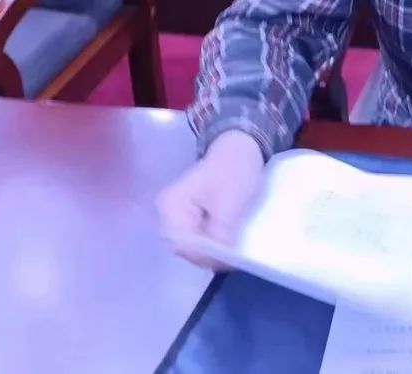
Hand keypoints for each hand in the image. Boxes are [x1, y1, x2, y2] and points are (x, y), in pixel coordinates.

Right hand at [157, 129, 263, 266]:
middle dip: (208, 255)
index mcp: (171, 207)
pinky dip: (214, 242)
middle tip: (232, 256)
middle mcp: (168, 214)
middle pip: (185, 248)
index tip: (228, 258)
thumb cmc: (234, 170)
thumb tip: (217, 263)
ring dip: (212, 250)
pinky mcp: (192, 218)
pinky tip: (229, 241)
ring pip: (193, 246)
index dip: (204, 255)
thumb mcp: (229, 203)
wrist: (242, 148)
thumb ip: (220, 233)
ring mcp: (179, 216)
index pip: (181, 244)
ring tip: (233, 249)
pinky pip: (200, 238)